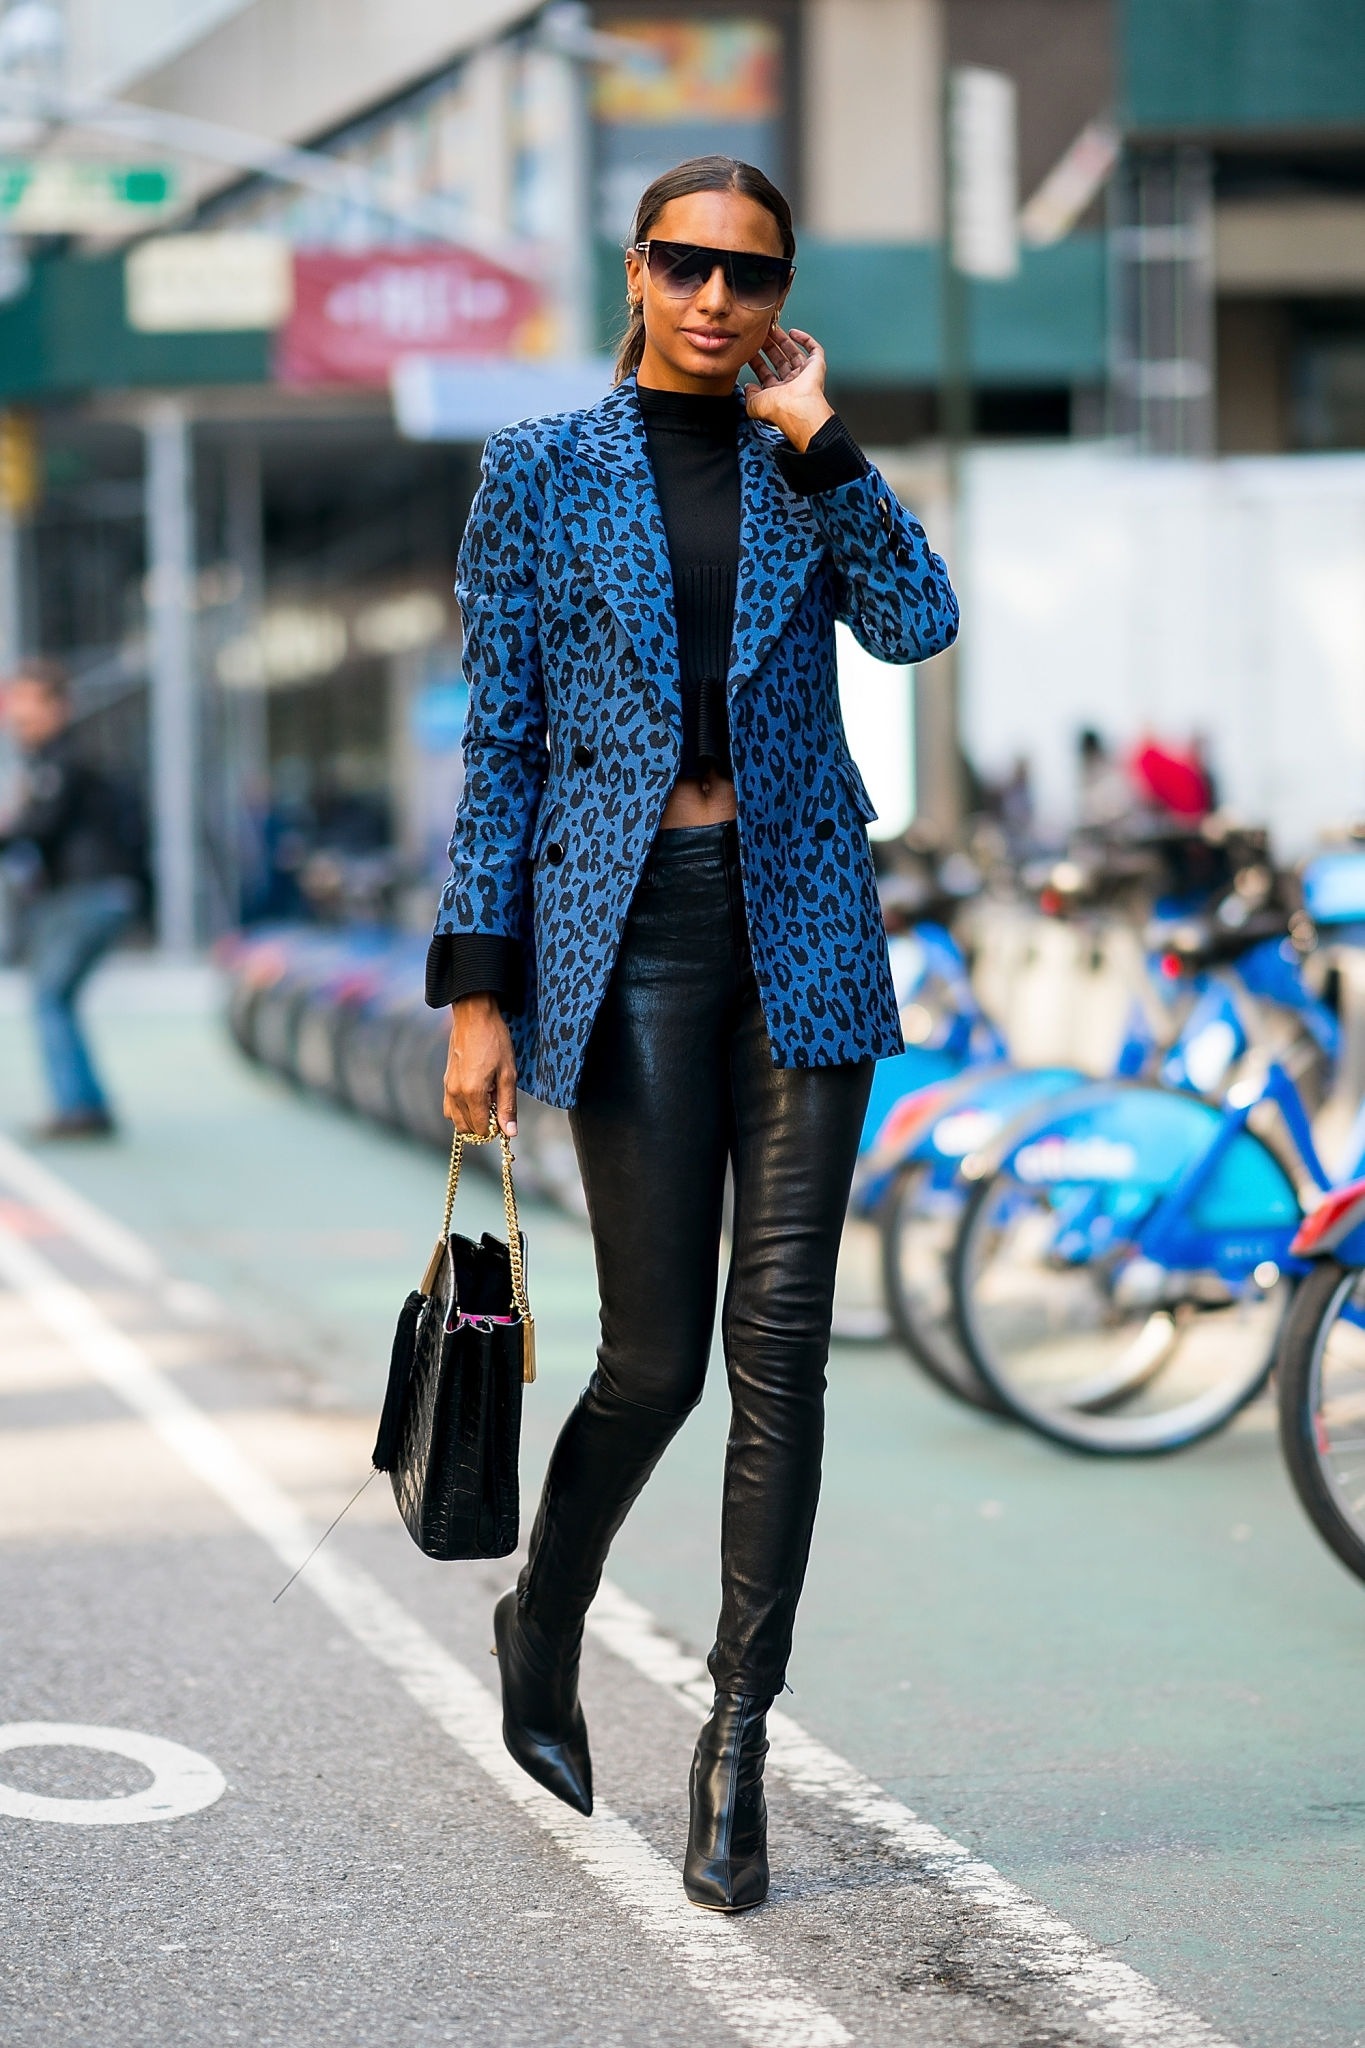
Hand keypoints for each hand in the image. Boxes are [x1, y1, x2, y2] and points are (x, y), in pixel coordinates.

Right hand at [444, 993, 517, 1137]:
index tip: (504, 1116)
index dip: (495, 1128)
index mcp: (472, 1093)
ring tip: (487, 1101)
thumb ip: (508, 1106)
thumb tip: (510, 1132)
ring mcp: (447, 1087)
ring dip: (470, 1118)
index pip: (481, 1128)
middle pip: (466, 1128)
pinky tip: (476, 1095)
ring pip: (455, 1119)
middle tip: (497, 1109)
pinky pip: (449, 1106)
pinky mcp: (446, 1080)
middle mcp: (455, 1093)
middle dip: (482, 1125)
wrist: (474, 1016)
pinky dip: (461, 1109)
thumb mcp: (508, 1074)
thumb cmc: (494, 1041)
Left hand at [743, 324, 833, 450]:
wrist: (797, 408)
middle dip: (769, 347)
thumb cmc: (779, 409)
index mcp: (778, 395)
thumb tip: (749, 387)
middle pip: (779, 361)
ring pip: (793, 353)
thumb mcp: (754, 404)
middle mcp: (792, 385)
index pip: (766, 374)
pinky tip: (793, 332)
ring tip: (771, 329)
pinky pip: (814, 349)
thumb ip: (749, 395)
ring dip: (782, 340)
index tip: (750, 350)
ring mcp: (805, 375)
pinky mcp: (817, 365)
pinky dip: (805, 339)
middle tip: (761, 335)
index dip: (758, 362)